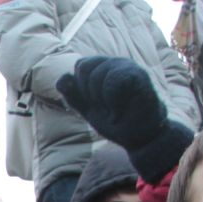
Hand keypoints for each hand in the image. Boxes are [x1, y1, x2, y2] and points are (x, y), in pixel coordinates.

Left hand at [57, 57, 192, 183]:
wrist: (140, 138)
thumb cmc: (117, 122)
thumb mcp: (89, 109)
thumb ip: (73, 95)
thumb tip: (62, 78)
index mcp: (104, 68)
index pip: (81, 66)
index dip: (82, 89)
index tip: (97, 104)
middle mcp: (117, 63)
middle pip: (84, 67)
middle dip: (89, 93)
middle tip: (107, 107)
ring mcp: (129, 67)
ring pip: (97, 75)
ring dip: (101, 99)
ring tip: (116, 108)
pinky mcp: (139, 76)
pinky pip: (114, 80)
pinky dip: (113, 101)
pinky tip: (121, 109)